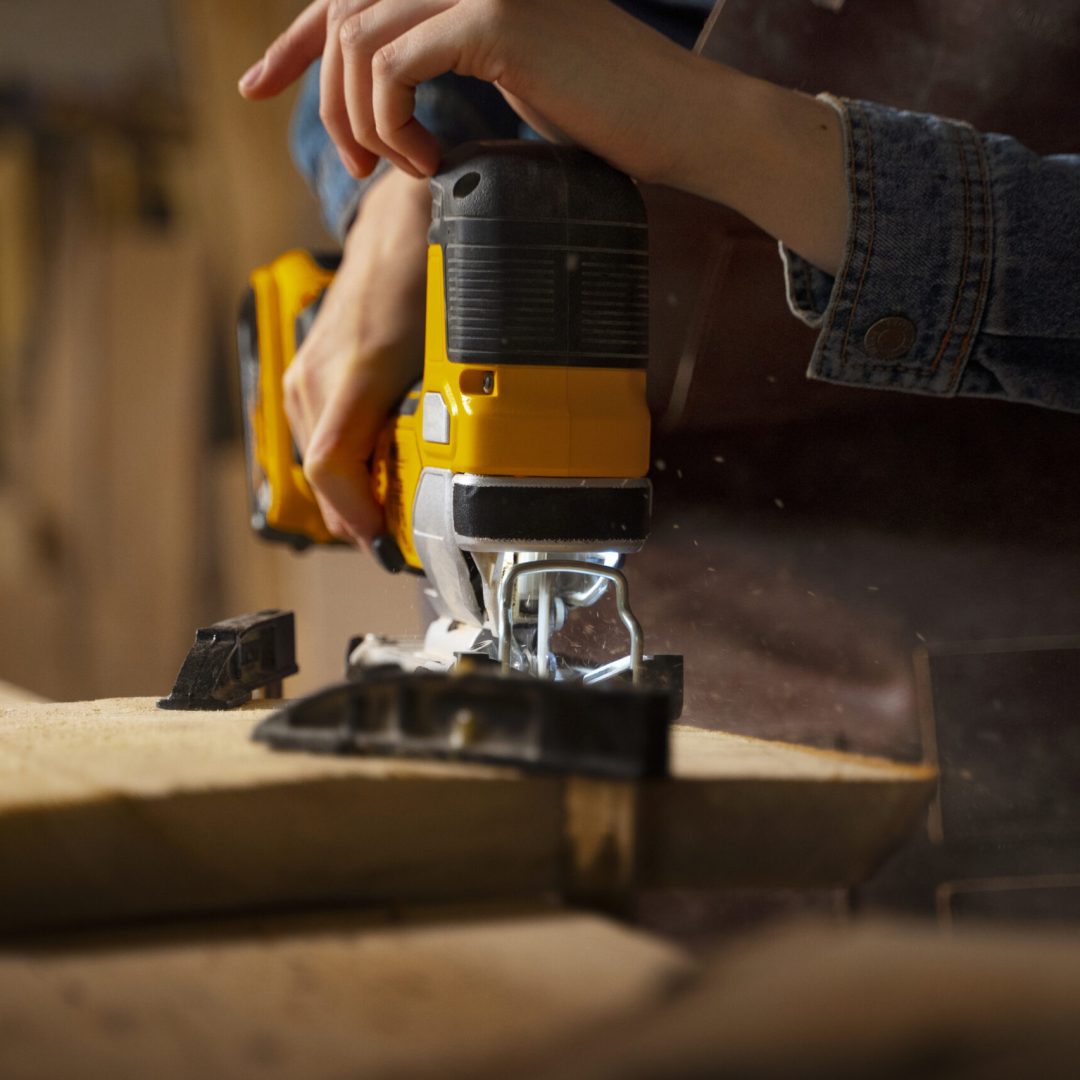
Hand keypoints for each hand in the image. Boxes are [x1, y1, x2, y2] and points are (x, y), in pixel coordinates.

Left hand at [238, 0, 701, 186]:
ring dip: (360, 120)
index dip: (293, 39)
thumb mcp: (510, 80)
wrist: (680, 123)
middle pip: (341, 12)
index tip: (258, 84)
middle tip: (358, 165)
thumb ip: (445, 63)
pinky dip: (394, 125)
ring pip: (357, 37)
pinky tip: (430, 162)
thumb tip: (382, 93)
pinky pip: (393, 67)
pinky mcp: (495, 18)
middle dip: (325, 99)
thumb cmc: (609, 115)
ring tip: (400, 168)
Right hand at [283, 167, 430, 545]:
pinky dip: (344, 465)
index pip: (332, 470)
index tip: (388, 548)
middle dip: (362, 517)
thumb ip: (447, 410)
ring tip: (394, 516)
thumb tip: (460, 471)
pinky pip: (318, 437)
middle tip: (404, 544)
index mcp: (347, 378)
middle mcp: (313, 382)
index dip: (359, 518)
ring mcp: (304, 377)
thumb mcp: (448, 350)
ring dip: (352, 494)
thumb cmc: (425, 280)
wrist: (399, 224)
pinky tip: (377, 473)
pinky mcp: (307, 373)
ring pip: (318, 461)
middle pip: (324, 477)